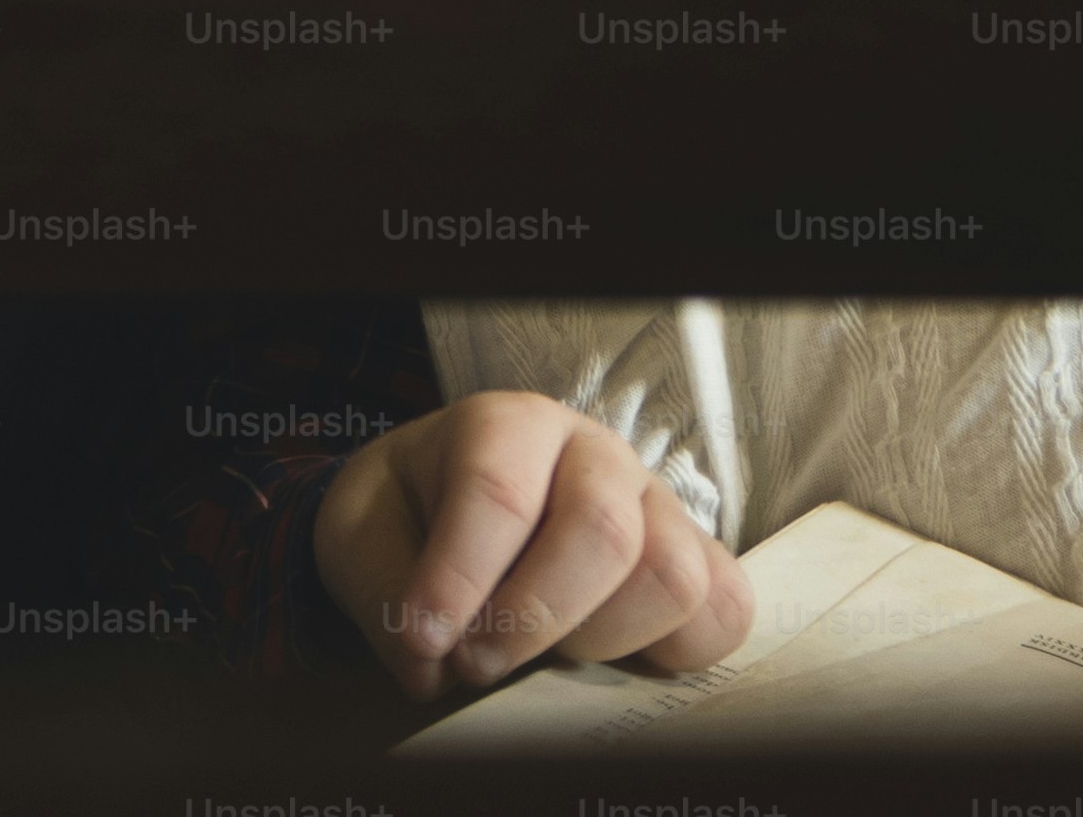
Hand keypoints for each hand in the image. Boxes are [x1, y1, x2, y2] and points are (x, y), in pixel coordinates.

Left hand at [313, 389, 753, 699]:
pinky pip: (723, 607)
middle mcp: (592, 453)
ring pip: (671, 573)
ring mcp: (651, 503)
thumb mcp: (360, 530)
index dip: (459, 578)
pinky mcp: (690, 557)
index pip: (499, 491)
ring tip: (544, 653)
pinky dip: (679, 649)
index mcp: (507, 424)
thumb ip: (382, 590)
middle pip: (602, 530)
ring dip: (600, 638)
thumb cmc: (410, 510)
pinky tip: (614, 657)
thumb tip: (429, 659)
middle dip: (532, 617)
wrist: (446, 505)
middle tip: (476, 659)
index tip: (423, 640)